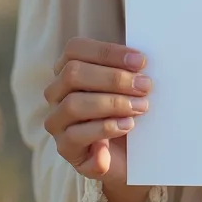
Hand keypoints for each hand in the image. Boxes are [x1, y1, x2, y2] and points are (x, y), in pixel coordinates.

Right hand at [44, 37, 150, 182]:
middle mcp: (56, 93)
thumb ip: (127, 68)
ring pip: (73, 104)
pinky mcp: (65, 148)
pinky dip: (105, 129)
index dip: (107, 52)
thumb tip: (139, 61)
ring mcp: (57, 122)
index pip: (75, 49)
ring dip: (113, 103)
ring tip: (140, 107)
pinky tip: (126, 126)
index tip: (141, 61)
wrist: (129, 152)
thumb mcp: (127, 84)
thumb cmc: (126, 107)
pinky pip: (76, 136)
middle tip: (145, 86)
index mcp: (67, 68)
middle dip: (114, 78)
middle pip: (73, 74)